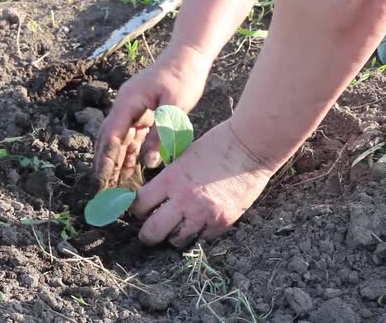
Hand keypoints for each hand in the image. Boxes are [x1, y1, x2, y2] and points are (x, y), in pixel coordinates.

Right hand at [94, 44, 211, 189]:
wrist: (189, 56)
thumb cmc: (183, 77)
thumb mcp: (174, 106)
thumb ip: (161, 133)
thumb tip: (148, 162)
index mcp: (128, 102)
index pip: (111, 136)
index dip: (105, 159)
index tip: (102, 179)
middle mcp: (126, 106)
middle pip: (110, 139)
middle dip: (105, 163)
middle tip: (103, 188)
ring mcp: (133, 110)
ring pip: (121, 140)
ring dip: (117, 161)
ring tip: (115, 185)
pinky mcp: (144, 113)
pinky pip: (133, 137)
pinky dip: (131, 153)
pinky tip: (129, 170)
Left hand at [131, 120, 272, 247]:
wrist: (250, 147)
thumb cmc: (216, 145)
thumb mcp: (183, 157)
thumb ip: (168, 179)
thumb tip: (154, 197)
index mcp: (170, 180)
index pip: (140, 206)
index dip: (136, 211)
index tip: (140, 211)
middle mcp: (184, 200)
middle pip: (152, 232)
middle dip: (147, 234)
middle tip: (149, 231)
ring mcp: (203, 214)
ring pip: (176, 240)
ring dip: (173, 235)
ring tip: (176, 227)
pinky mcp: (222, 222)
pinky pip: (201, 238)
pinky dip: (197, 234)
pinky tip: (198, 223)